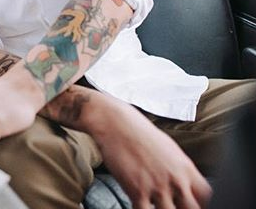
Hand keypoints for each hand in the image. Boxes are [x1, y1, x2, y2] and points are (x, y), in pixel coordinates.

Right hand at [89, 99, 211, 208]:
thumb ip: (181, 170)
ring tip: (156, 205)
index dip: (203, 204)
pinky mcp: (137, 191)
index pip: (208, 196)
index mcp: (186, 169)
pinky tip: (140, 205)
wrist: (116, 123)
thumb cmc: (140, 133)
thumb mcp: (170, 149)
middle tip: (174, 205)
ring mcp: (157, 187)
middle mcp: (176, 180)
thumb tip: (186, 184)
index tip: (193, 204)